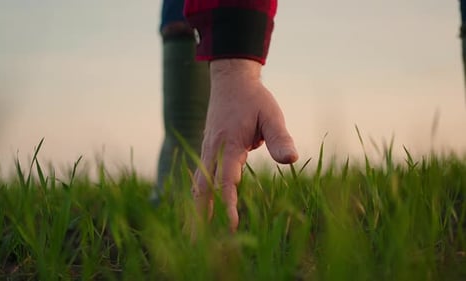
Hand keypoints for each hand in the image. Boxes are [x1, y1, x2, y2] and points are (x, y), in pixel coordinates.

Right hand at [192, 59, 297, 231]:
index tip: (232, 226)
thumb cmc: (254, 99)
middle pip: (202, 187)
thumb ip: (280, 137)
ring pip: (197, 182)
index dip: (229, 204)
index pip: (226, 180)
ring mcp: (207, 148)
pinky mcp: (207, 147)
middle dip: (201, 215)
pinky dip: (199, 193)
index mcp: (230, 142)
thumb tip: (291, 161)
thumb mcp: (272, 114)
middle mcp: (213, 148)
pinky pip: (200, 174)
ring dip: (196, 206)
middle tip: (198, 241)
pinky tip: (200, 206)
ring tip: (196, 231)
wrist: (230, 80)